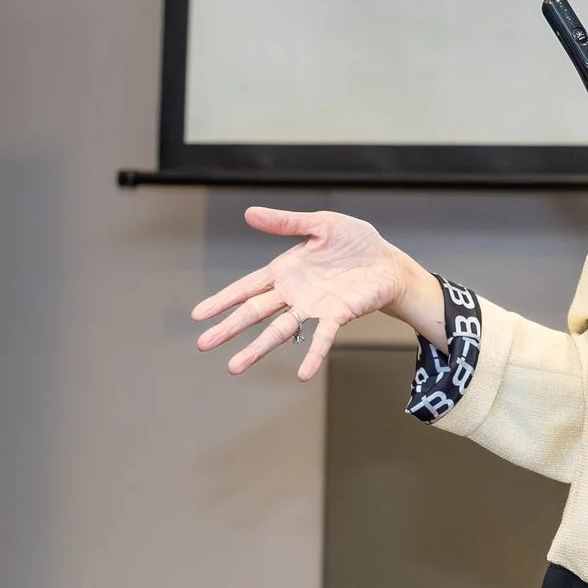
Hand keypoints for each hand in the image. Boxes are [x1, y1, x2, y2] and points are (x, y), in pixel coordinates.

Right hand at [191, 207, 437, 380]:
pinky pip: (321, 338)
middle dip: (228, 328)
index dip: (223, 300)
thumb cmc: (355, 242)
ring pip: (279, 331)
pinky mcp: (337, 315)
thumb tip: (249, 213)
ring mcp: (313, 308)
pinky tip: (302, 374)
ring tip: (234, 367)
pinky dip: (312, 355)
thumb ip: (286, 223)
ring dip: (258, 348)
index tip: (198, 315)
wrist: (388, 261)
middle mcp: (294, 293)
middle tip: (203, 345)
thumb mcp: (320, 224)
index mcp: (285, 270)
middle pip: (255, 312)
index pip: (246, 287)